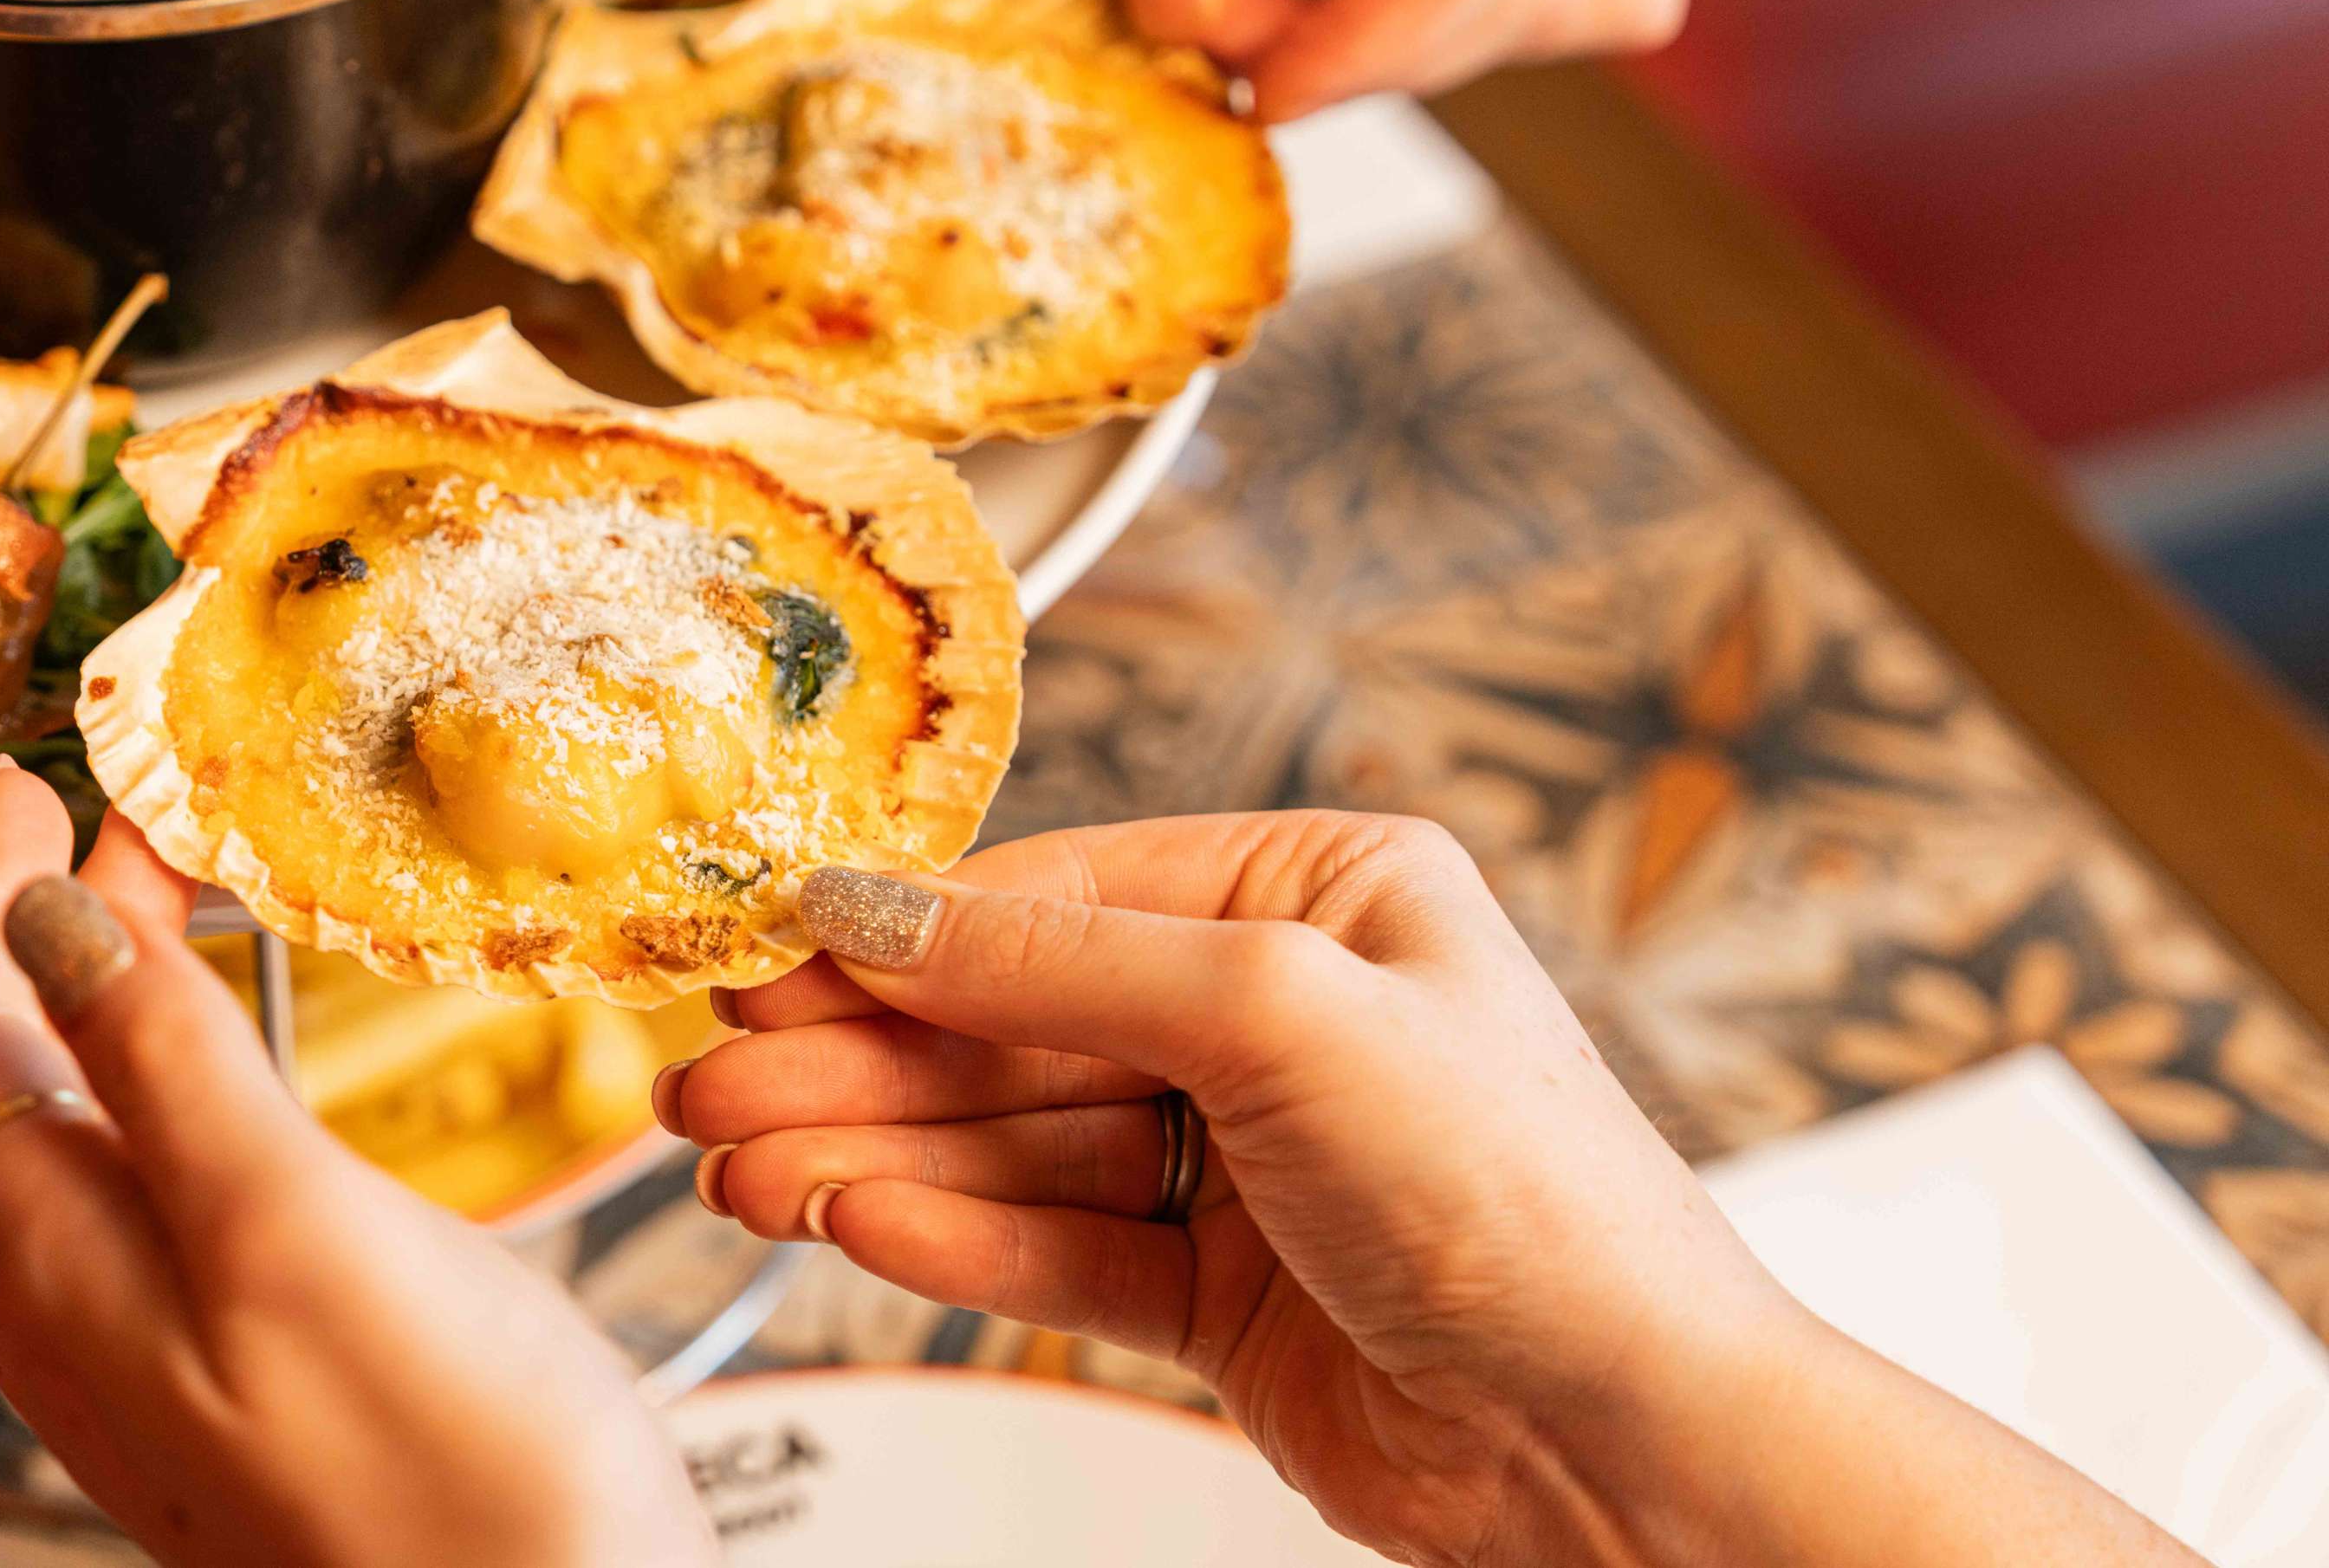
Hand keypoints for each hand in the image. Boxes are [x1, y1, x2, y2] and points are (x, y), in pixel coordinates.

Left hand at [0, 759, 713, 1567]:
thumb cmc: (454, 1482)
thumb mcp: (289, 1228)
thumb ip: (163, 1065)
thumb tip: (42, 917)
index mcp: (67, 1262)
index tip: (30, 783)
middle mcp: (78, 1319)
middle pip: (3, 1082)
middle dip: (42, 929)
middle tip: (128, 820)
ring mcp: (151, 1365)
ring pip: (73, 1148)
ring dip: (102, 1010)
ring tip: (169, 918)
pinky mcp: (237, 1392)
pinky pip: (149, 1215)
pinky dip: (171, 1099)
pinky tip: (239, 1093)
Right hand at [666, 814, 2195, 1566]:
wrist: (1626, 1445)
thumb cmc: (1527, 1202)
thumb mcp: (1279, 1014)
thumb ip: (1060, 959)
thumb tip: (877, 907)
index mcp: (1321, 895)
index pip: (1063, 893)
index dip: (905, 930)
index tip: (766, 952)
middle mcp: (1279, 1013)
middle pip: (1018, 1023)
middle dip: (862, 1058)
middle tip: (713, 1081)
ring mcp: (1245, 1159)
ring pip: (1017, 1140)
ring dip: (877, 1153)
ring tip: (744, 1171)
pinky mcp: (1219, 1292)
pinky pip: (1056, 1244)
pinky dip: (954, 1237)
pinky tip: (855, 1222)